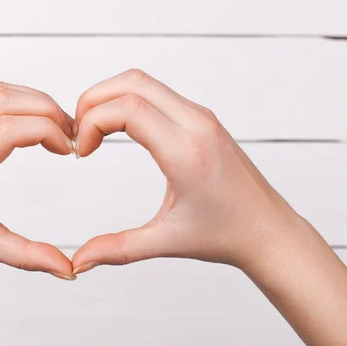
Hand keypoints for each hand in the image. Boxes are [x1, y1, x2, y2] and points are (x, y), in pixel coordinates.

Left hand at [0, 82, 76, 283]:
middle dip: (45, 108)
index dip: (47, 130)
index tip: (67, 149)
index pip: (8, 129)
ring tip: (53, 126)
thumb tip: (70, 270)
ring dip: (29, 101)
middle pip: (2, 100)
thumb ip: (30, 256)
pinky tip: (27, 125)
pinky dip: (11, 103)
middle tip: (69, 133)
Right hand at [71, 69, 306, 273]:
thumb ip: (116, 250)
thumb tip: (78, 262)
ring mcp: (202, 117)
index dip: (91, 122)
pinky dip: (129, 102)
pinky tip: (119, 131)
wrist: (268, 231)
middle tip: (78, 134)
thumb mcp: (165, 242)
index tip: (82, 152)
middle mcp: (197, 124)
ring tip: (94, 133)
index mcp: (186, 152)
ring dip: (111, 99)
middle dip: (93, 100)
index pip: (127, 109)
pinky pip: (159, 94)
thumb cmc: (224, 235)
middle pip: (132, 83)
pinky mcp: (203, 119)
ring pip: (144, 83)